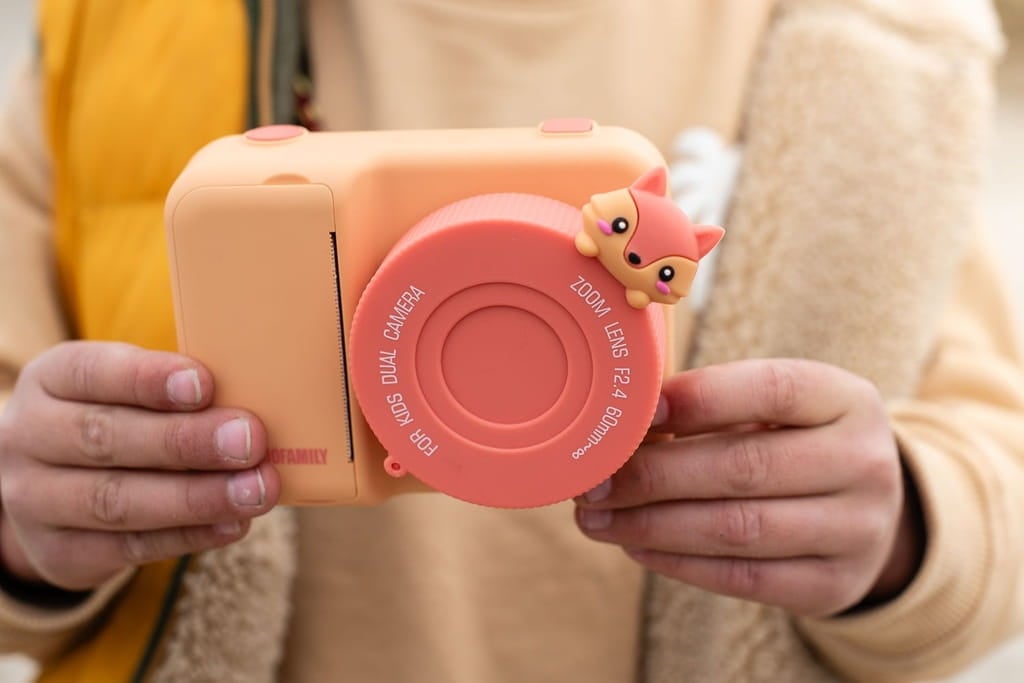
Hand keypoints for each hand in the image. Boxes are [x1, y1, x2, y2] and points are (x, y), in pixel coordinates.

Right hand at [0, 342, 279, 590]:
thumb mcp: (127, 388)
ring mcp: (35, 501)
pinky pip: (129, 548)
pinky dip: (189, 536)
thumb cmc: (118, 417)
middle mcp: (29, 437)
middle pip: (106, 438)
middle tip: (249, 441)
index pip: (91, 372)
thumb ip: (177, 390)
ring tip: (255, 489)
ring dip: (197, 497)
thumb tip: (252, 402)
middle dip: (186, 441)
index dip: (147, 379)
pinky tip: (234, 524)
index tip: (205, 384)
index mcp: (50, 380)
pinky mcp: (60, 553)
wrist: (52, 487)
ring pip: (117, 501)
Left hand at [575, 359, 922, 617]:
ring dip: (652, 525)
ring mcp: (858, 530)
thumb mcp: (777, 408)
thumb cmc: (793, 442)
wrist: (866, 511)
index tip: (637, 410)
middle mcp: (865, 463)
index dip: (700, 399)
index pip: (772, 390)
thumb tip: (620, 424)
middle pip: (744, 468)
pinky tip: (636, 546)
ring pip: (737, 529)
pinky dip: (678, 562)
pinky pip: (742, 578)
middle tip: (594, 482)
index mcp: (846, 400)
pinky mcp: (834, 586)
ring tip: (598, 518)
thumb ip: (711, 407)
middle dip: (654, 475)